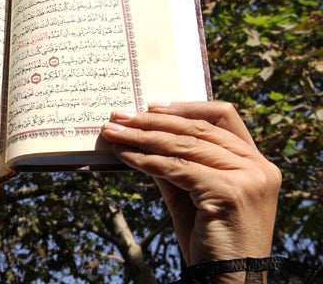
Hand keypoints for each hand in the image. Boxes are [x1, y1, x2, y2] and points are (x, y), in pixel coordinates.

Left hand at [100, 102, 280, 265]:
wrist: (228, 279)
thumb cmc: (210, 240)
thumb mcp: (190, 195)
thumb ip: (174, 165)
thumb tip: (141, 140)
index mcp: (255, 161)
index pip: (223, 117)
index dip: (186, 107)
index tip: (152, 106)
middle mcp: (258, 165)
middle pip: (198, 129)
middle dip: (152, 121)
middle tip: (119, 117)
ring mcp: (248, 177)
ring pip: (185, 145)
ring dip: (142, 137)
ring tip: (114, 133)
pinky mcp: (230, 191)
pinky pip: (177, 168)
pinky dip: (146, 160)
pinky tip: (125, 156)